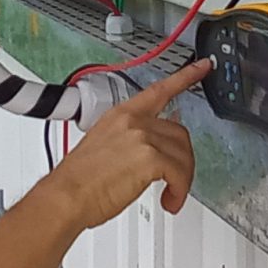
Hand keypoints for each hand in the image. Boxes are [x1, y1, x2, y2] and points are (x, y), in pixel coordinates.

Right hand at [26, 58, 213, 226]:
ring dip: (182, 179)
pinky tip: (170, 200)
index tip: (203, 67)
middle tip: (174, 179)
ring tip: (170, 194)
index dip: (185, 77)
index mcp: (121, 115)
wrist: (65, 196)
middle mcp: (133, 122)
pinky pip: (180, 174)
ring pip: (183, 154)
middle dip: (182, 158)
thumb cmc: (78, 180)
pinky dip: (179, 191)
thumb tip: (149, 152)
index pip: (159, 90)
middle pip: (179, 132)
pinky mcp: (149, 158)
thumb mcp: (102, 146)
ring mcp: (142, 137)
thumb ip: (129, 140)